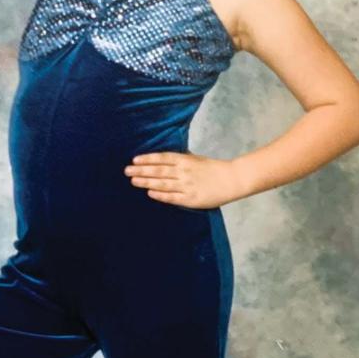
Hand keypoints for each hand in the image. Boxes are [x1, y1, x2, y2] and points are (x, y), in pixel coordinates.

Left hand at [123, 152, 246, 208]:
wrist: (231, 180)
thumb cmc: (212, 169)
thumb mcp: (195, 159)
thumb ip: (179, 160)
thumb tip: (161, 160)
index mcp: (186, 160)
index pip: (163, 158)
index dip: (148, 159)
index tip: (134, 160)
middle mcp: (184, 172)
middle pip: (159, 170)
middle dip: (142, 171)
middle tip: (126, 171)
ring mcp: (187, 185)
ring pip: (163, 183)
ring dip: (147, 182)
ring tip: (134, 181)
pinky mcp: (191, 199)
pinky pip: (173, 197)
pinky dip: (160, 195)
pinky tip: (149, 193)